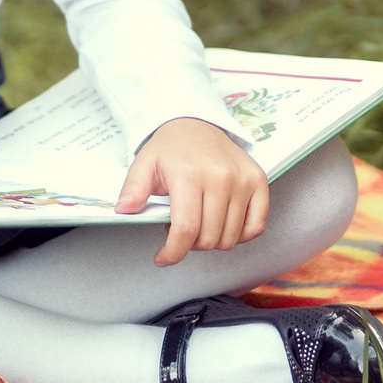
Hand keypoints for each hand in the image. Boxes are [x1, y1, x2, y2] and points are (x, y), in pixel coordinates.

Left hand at [117, 118, 270, 266]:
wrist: (196, 123)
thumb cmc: (170, 148)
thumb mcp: (144, 164)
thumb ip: (133, 189)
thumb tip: (123, 210)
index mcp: (189, 175)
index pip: (186, 229)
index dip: (173, 253)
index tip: (163, 258)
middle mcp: (220, 178)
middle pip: (209, 238)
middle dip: (190, 245)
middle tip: (180, 230)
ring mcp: (243, 180)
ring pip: (231, 237)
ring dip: (212, 241)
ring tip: (199, 223)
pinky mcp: (258, 181)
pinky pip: (256, 226)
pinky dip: (240, 235)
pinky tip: (223, 226)